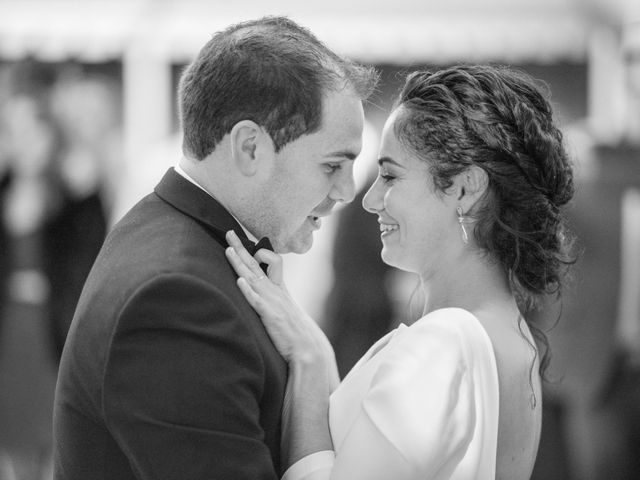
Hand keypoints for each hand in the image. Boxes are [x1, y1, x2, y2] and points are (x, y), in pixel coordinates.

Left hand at [226, 230, 337, 462]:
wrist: (309, 351)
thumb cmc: (296, 334)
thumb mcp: (286, 312)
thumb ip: (275, 302)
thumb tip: (264, 295)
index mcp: (280, 290)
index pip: (269, 263)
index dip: (255, 252)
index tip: (244, 243)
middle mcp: (276, 292)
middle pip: (257, 263)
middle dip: (242, 247)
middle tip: (228, 232)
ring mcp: (273, 303)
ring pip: (255, 276)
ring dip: (240, 262)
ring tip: (228, 249)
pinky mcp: (271, 316)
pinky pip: (258, 300)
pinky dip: (249, 290)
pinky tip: (240, 281)